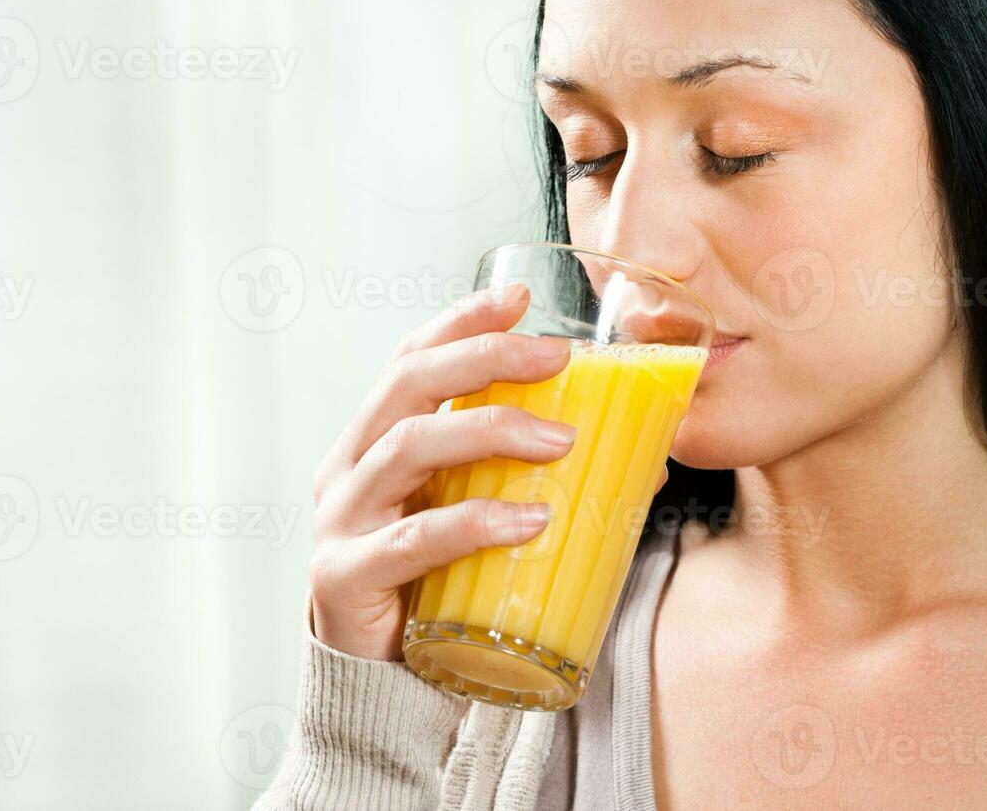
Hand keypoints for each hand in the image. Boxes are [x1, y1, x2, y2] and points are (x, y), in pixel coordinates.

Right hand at [307, 282, 579, 660]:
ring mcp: (341, 519)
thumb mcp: (481, 515)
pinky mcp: (345, 577)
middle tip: (558, 357)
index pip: (410, 359)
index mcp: (376, 441)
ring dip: (491, 430)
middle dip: (484, 357)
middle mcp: (349, 467)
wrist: (387, 687)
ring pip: (410, 446)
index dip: (459, 321)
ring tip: (564, 441)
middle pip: (408, 384)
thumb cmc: (440, 587)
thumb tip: (644, 454)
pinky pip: (413, 540)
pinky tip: (529, 522)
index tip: (519, 297)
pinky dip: (475, 524)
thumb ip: (531, 480)